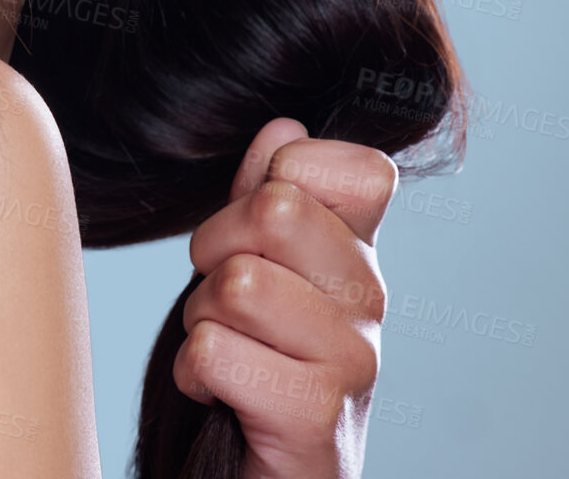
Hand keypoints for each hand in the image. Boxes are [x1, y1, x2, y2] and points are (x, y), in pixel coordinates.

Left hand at [173, 118, 398, 478]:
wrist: (259, 476)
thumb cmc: (250, 359)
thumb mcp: (247, 262)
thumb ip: (262, 193)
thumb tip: (284, 125)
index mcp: (361, 251)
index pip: (357, 168)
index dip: (282, 178)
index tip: (259, 231)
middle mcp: (374, 300)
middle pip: (275, 212)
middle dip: (217, 249)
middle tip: (225, 299)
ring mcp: (355, 360)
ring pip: (237, 282)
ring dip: (202, 317)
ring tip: (226, 349)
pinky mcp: (317, 416)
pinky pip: (214, 350)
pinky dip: (194, 372)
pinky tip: (221, 395)